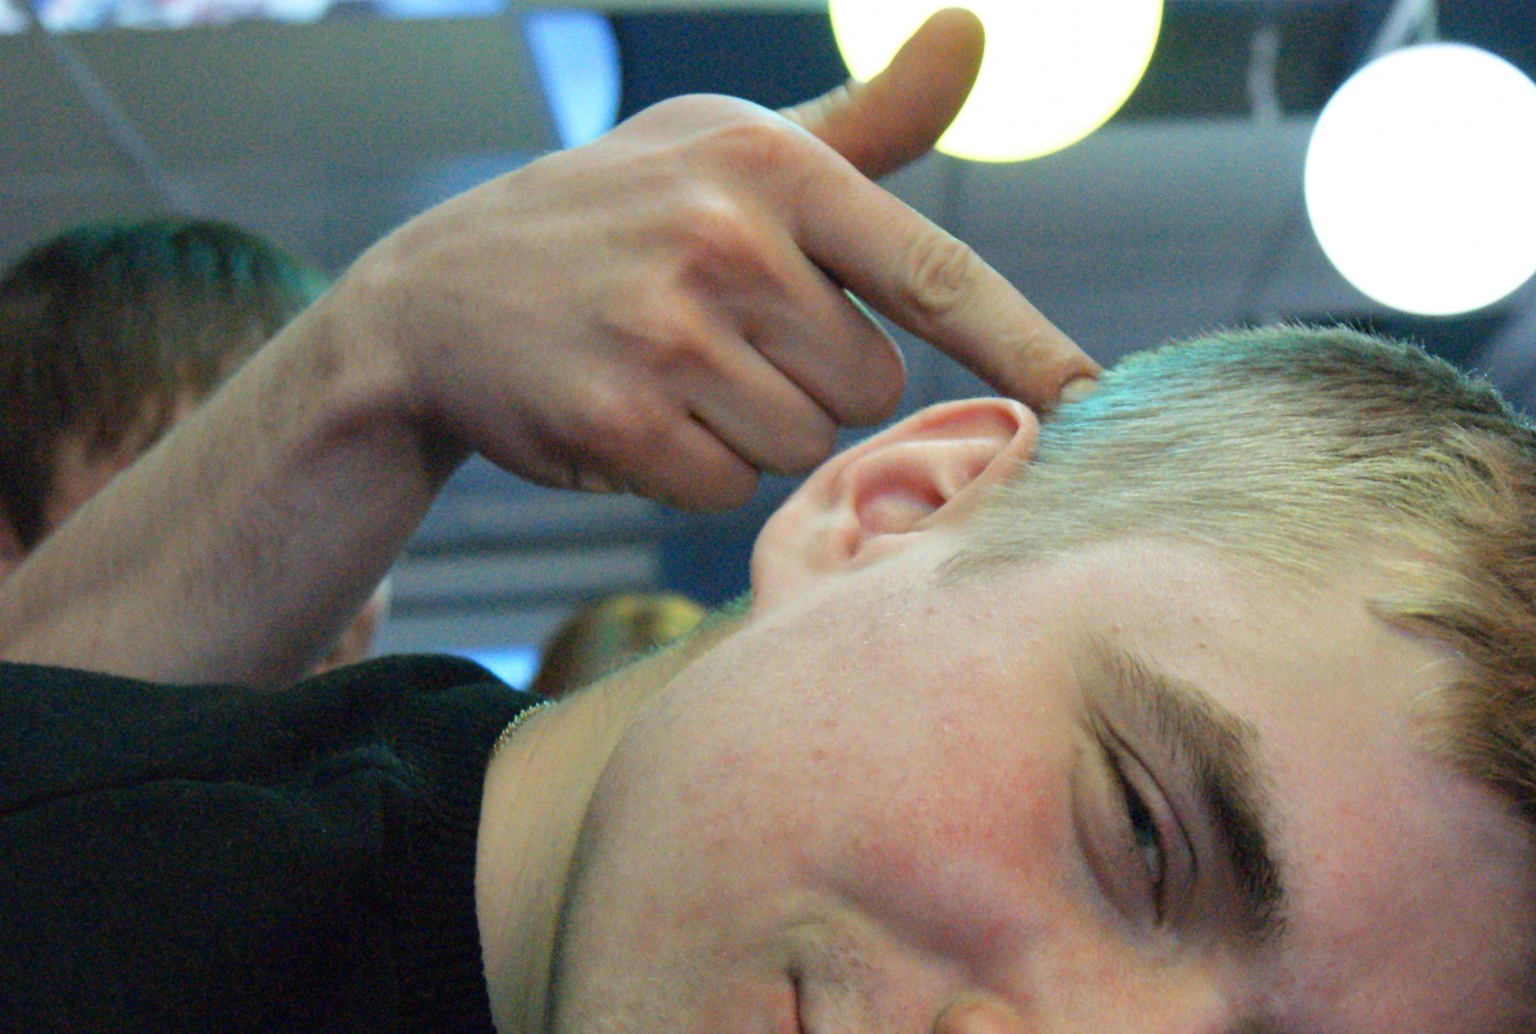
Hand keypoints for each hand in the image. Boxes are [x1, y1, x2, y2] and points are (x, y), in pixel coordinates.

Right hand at [334, 9, 1096, 509]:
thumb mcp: (737, 149)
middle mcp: (726, 237)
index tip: (1101, 402)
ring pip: (803, 440)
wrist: (435, 299)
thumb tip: (976, 30)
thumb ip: (870, 120)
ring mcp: (667, 328)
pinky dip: (688, 468)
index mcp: (773, 167)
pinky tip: (630, 409)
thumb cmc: (621, 218)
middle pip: (869, 382)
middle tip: (718, 330)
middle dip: (810, 376)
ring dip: (751, 426)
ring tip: (671, 365)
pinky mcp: (617, 418)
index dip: (1029, 346)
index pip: (936, 271)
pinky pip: (727, 486)